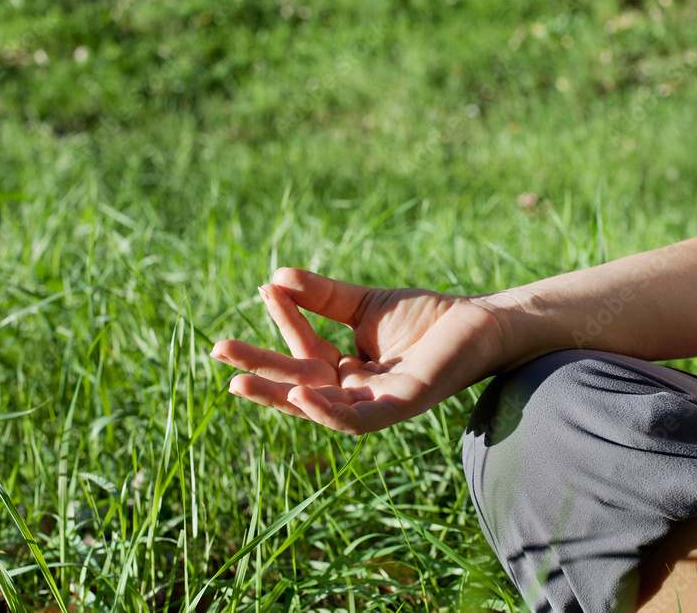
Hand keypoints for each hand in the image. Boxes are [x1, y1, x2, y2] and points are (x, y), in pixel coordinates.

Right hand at [210, 268, 506, 433]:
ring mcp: (374, 402)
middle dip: (257, 370)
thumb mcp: (364, 305)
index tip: (266, 288)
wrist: (479, 320)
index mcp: (344, 369)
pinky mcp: (399, 406)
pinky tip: (298, 393)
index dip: (283, 321)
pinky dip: (326, 411)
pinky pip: (355, 419)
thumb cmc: (426, 316)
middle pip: (297, 383)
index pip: (302, 348)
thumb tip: (275, 277)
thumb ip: (322, 297)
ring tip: (239, 381)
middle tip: (217, 349)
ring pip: (317, 407)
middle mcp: (354, 391)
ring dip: (277, 395)